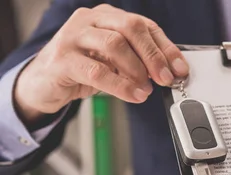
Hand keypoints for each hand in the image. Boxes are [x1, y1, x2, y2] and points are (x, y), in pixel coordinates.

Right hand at [14, 4, 188, 125]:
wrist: (44, 84)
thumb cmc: (84, 69)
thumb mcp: (116, 63)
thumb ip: (140, 62)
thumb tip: (172, 72)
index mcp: (107, 17)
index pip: (144, 25)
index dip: (166, 48)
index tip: (180, 69)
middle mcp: (89, 20)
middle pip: (130, 28)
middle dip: (153, 55)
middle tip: (166, 79)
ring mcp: (73, 36)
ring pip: (114, 45)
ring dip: (137, 70)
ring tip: (146, 89)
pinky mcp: (62, 59)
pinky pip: (97, 71)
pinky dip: (120, 86)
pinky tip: (134, 95)